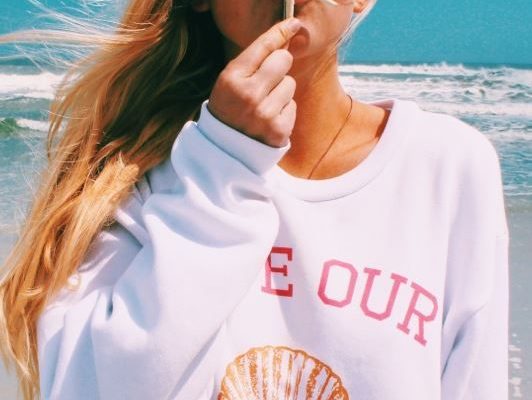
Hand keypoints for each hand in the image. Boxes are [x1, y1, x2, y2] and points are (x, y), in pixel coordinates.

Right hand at [208, 18, 301, 147]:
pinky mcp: (279, 129)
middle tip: (267, 79)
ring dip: (281, 91)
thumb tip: (287, 32)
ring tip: (265, 104)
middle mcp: (249, 95)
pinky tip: (269, 118)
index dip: (280, 32)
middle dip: (279, 65)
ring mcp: (265, 114)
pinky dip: (284, 110)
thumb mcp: (230, 81)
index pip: (263, 47)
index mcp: (232, 78)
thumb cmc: (230, 108)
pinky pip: (293, 105)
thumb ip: (254, 60)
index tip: (293, 23)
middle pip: (283, 60)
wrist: (225, 149)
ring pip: (290, 83)